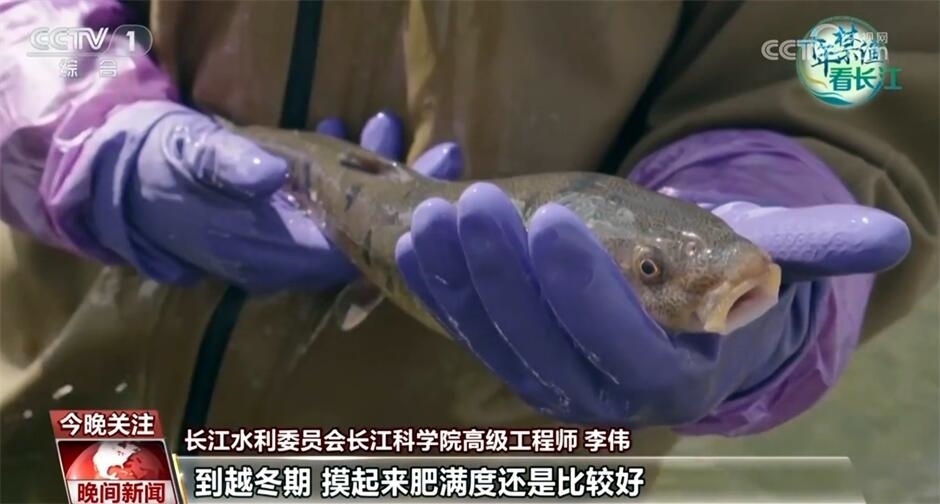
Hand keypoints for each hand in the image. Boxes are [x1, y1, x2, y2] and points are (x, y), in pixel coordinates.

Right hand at [88, 102, 460, 292]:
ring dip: (377, 174)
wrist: (124, 179)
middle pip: (365, 235)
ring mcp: (287, 241)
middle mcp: (288, 258)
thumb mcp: (190, 158)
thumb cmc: (161, 166)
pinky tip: (353, 130)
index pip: (354, 249)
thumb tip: (269, 175)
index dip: (398, 218)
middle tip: (446, 152)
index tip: (437, 182)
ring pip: (350, 217)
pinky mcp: (283, 221)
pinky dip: (346, 171)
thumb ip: (228, 167)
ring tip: (392, 125)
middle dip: (404, 193)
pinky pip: (327, 203)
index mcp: (270, 251)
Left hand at [394, 129, 909, 431]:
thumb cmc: (719, 281)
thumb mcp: (764, 261)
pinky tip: (421, 243)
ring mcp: (549, 381)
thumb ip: (808, 251)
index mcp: (672, 377)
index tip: (554, 218)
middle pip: (545, 343)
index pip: (623, 341)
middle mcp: (603, 393)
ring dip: (460, 281)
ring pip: (496, 341)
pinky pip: (469, 332)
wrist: (671, 305)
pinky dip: (442, 290)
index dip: (586, 289)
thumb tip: (886, 239)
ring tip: (437, 219)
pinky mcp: (511, 358)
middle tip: (478, 204)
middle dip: (506, 276)